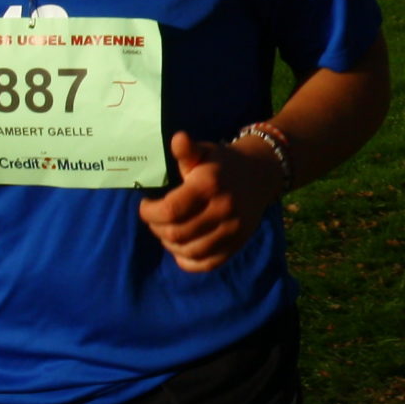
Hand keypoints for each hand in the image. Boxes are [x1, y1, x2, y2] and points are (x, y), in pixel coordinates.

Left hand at [138, 131, 281, 272]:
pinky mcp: (237, 244)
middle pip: (177, 233)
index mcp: (209, 184)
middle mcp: (223, 209)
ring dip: (170, 244)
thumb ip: (187, 150)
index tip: (146, 206)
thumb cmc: (222, 163)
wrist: (259, 174)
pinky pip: (207, 263)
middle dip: (157, 228)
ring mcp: (232, 230)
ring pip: (190, 251)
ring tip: (166, 232)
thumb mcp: (204, 152)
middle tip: (155, 219)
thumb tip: (178, 139)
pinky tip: (181, 248)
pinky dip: (188, 261)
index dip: (150, 213)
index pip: (171, 210)